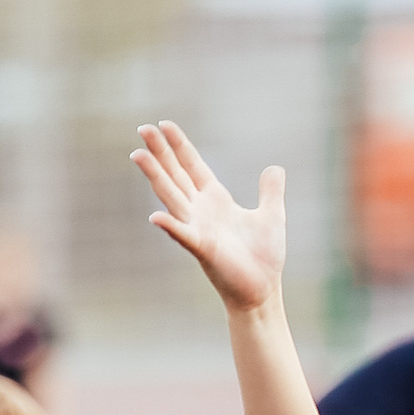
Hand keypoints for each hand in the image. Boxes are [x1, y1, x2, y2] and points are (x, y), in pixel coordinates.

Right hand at [132, 121, 286, 312]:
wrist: (263, 290)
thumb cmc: (264, 257)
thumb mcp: (272, 215)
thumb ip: (270, 191)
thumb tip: (275, 168)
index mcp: (215, 200)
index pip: (192, 166)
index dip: (179, 146)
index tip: (164, 125)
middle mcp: (201, 211)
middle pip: (176, 175)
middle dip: (160, 152)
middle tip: (142, 128)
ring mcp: (199, 229)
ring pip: (172, 198)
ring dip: (156, 177)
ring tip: (137, 155)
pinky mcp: (204, 250)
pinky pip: (185, 236)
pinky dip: (171, 226)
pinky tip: (156, 216)